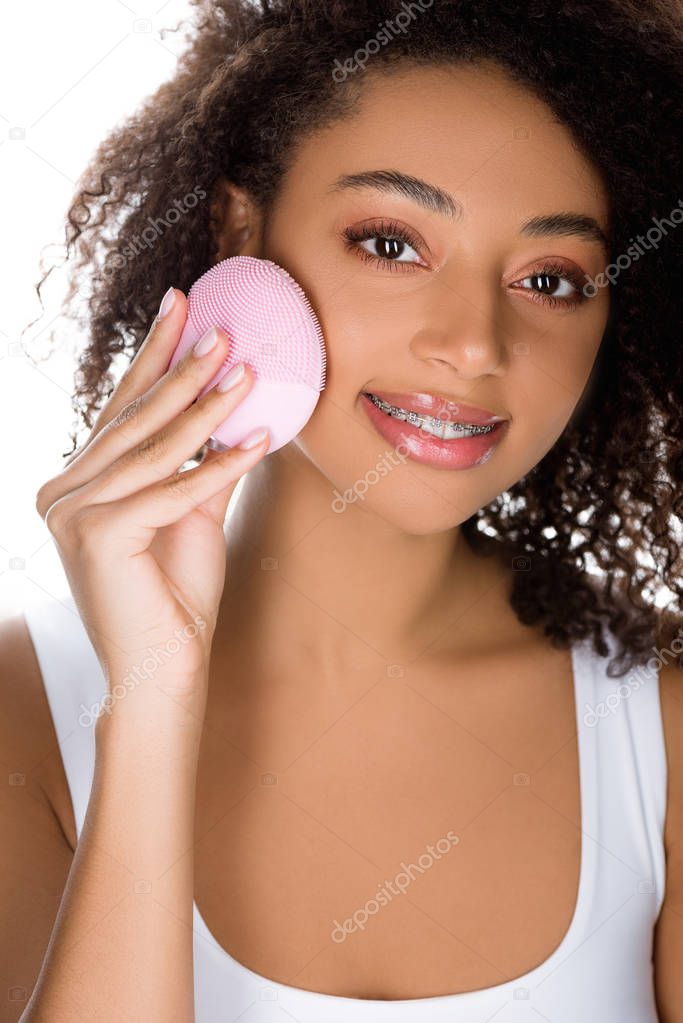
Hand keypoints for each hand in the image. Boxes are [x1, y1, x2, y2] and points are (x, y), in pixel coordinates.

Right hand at [35, 287, 268, 725]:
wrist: (163, 672)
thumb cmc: (175, 596)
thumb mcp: (190, 514)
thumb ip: (200, 462)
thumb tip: (233, 409)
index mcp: (76, 483)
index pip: (123, 410)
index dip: (155, 356)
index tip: (181, 305)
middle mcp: (63, 493)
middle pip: (135, 420)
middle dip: (183, 369)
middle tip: (223, 327)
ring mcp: (72, 514)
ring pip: (153, 449)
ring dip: (206, 407)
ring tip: (246, 369)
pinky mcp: (98, 537)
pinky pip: (171, 491)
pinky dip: (217, 467)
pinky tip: (257, 440)